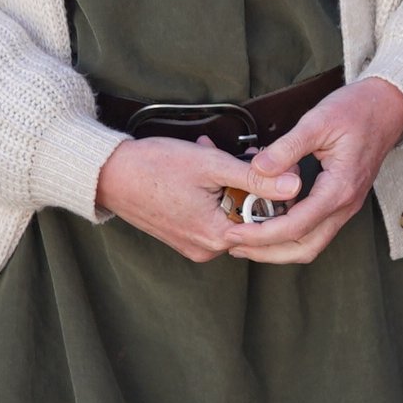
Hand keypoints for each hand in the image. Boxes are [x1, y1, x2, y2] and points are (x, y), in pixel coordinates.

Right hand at [95, 136, 291, 262]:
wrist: (107, 174)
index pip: (267, 223)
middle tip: (240, 152)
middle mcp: (205, 250)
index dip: (274, 192)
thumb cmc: (155, 166)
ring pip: (228, 211)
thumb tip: (294, 185)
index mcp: (216, 237)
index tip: (275, 168)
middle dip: (248, 183)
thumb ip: (255, 177)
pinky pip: (209, 214)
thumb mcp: (212, 164)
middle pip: (247, 216)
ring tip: (211, 153)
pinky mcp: (181, 235)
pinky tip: (201, 168)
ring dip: (228, 183)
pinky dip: (212, 191)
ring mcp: (191, 244)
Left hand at [228, 76, 402, 264]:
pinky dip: (289, 233)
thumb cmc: (357, 109)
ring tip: (246, 238)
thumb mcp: (318, 121)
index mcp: (339, 188)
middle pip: (305, 248)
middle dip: (268, 252)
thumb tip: (257, 169)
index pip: (296, 226)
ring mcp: (346, 205)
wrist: (390, 105)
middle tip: (234, 244)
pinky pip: (316, 229)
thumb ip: (287, 147)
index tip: (234, 233)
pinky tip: (267, 220)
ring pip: (311, 243)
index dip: (262, 234)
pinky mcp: (342, 200)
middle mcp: (345, 204)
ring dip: (278, 247)